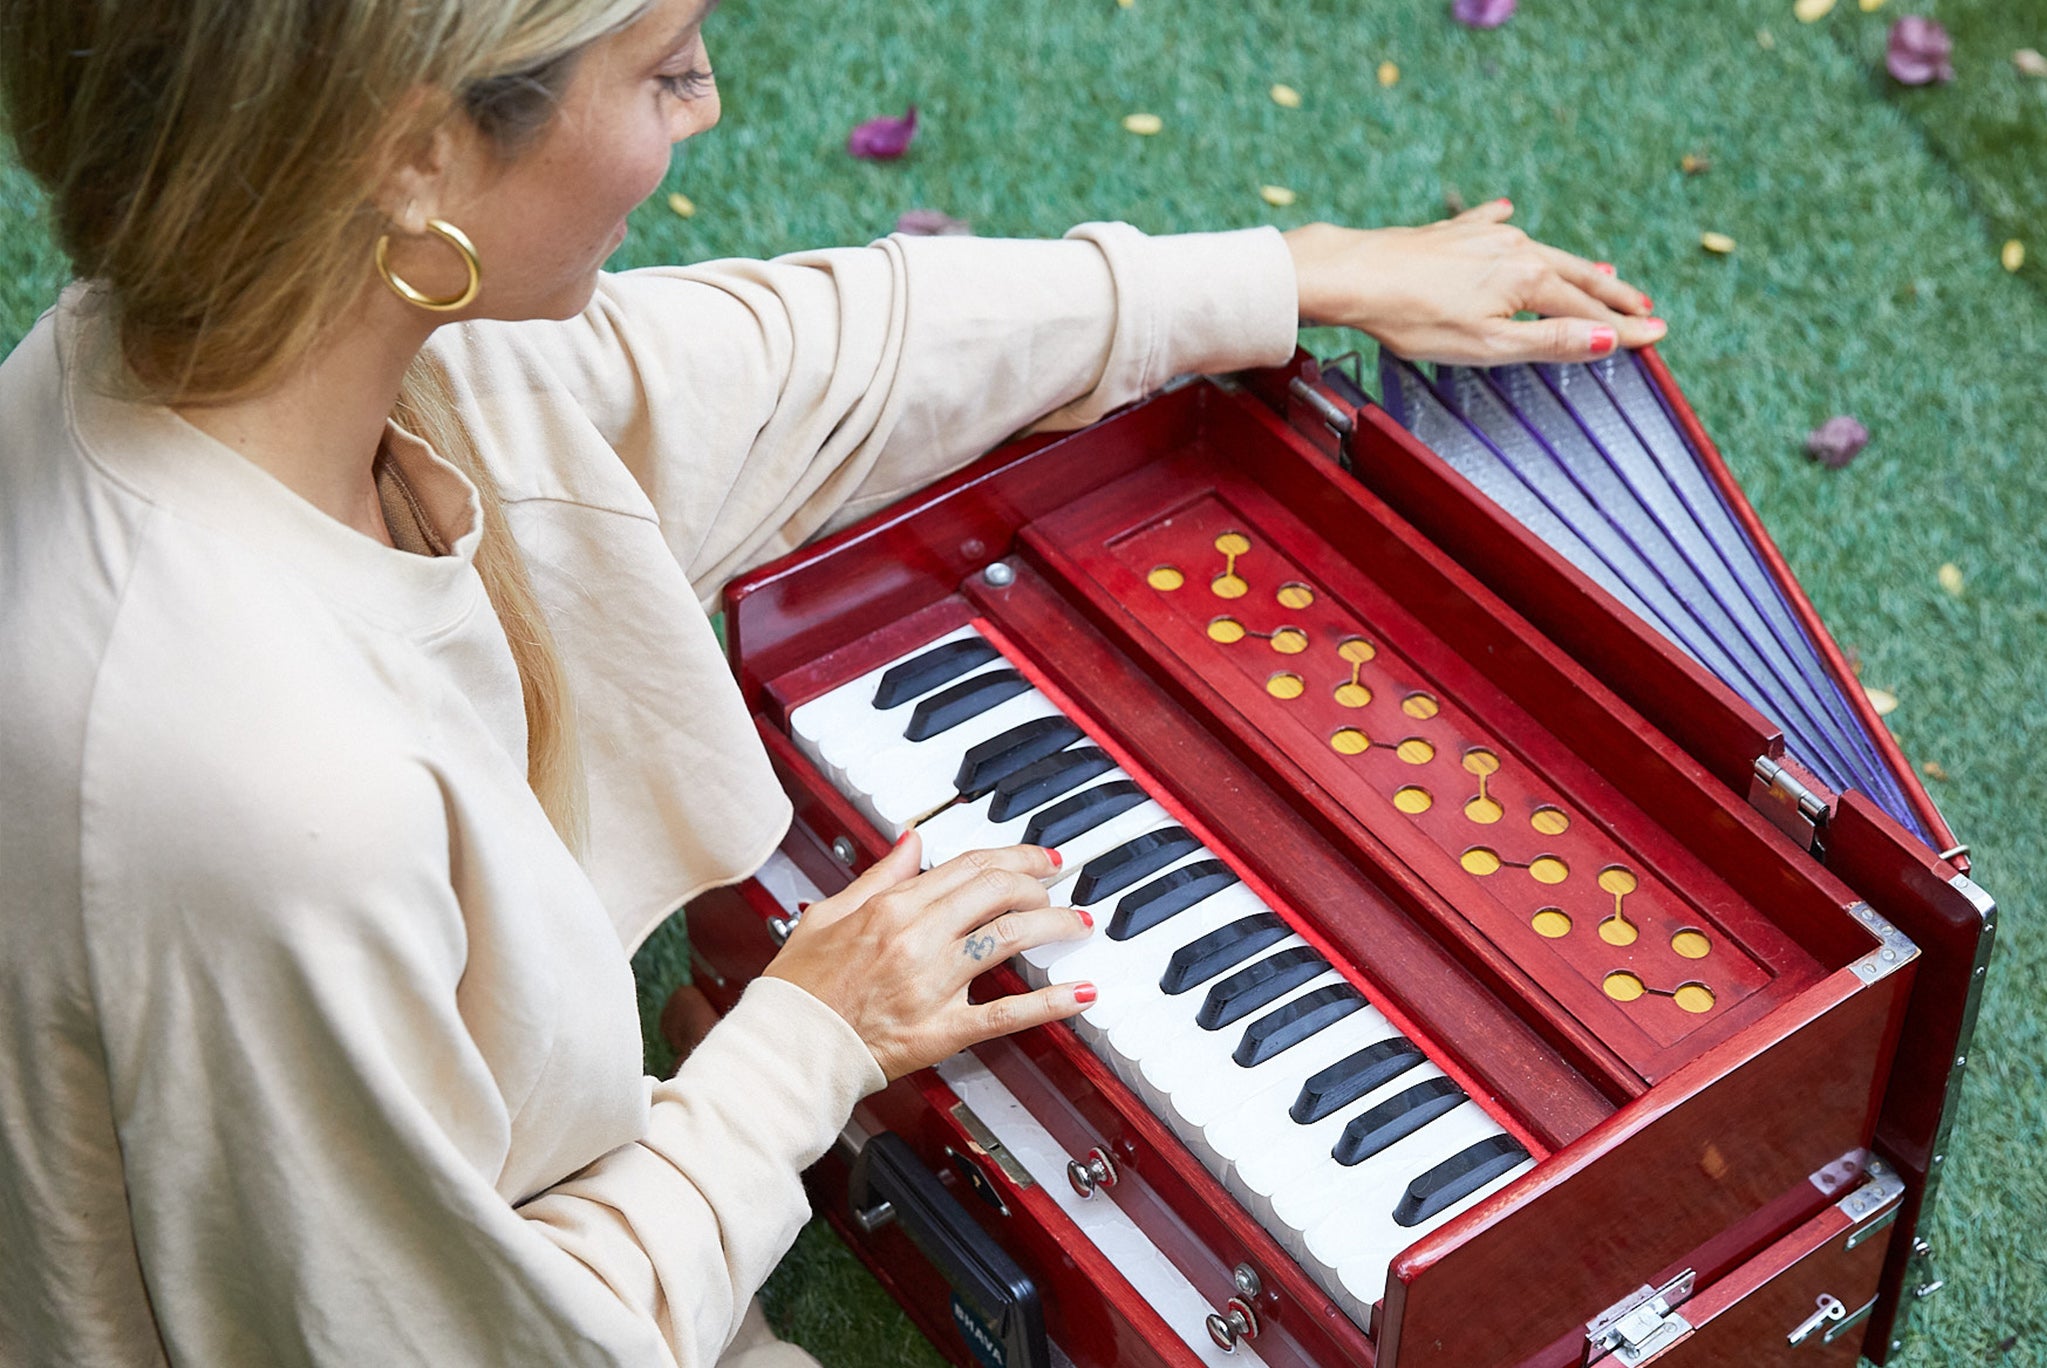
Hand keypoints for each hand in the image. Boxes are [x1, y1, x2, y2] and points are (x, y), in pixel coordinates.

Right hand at [763, 833, 1094, 1080]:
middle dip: (1039, 884)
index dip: (1013, 856)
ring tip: (1077, 924)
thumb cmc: (801, 987)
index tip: (1038, 857)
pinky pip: (1006, 1013)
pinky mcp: (942, 1030)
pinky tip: (1080, 992)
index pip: (968, 866)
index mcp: (891, 907)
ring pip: (1009, 939)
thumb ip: (878, 876)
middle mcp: (917, 938)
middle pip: (997, 892)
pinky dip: (1049, 1002)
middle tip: (1060, 887)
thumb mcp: (829, 913)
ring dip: (1053, 926)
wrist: (788, 1048)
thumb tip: (912, 841)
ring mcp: (932, 983)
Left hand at [1283, 200, 1665, 365]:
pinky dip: (1507, 225)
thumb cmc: (1414, 318)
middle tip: (1644, 306)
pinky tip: (1508, 214)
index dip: (1623, 328)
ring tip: (1599, 272)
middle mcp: (1514, 248)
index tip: (1656, 335)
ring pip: (1542, 252)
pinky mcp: (1451, 232)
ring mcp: (1482, 235)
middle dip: (1612, 294)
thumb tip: (1607, 339)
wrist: (1354, 276)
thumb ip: (1549, 343)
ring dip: (1573, 266)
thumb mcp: (1488, 346)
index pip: (1588, 311)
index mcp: (1529, 279)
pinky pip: (1490, 225)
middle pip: (1576, 274)